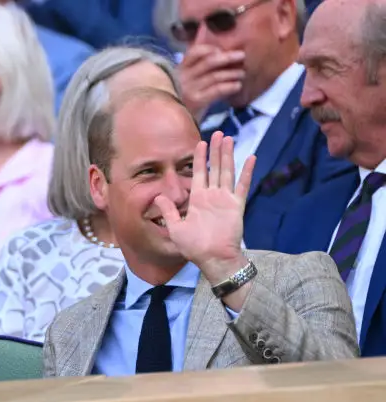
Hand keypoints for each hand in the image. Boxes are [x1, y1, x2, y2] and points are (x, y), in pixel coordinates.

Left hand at [155, 131, 254, 281]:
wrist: (212, 259)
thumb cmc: (193, 247)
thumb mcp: (175, 228)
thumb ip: (169, 211)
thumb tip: (158, 196)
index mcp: (198, 199)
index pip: (198, 173)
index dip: (199, 158)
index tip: (201, 142)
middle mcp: (212, 196)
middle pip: (214, 168)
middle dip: (216, 150)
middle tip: (219, 133)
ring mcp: (226, 199)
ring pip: (227, 172)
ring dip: (228, 155)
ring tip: (229, 139)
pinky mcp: (237, 206)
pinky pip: (243, 186)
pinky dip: (247, 172)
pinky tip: (251, 158)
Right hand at [178, 45, 245, 117]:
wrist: (172, 123)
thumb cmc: (182, 99)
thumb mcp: (185, 81)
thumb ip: (195, 65)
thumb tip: (209, 43)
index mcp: (179, 70)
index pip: (194, 52)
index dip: (210, 48)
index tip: (221, 50)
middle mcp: (183, 78)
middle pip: (209, 62)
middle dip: (228, 57)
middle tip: (241, 55)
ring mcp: (189, 89)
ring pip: (215, 76)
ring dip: (232, 73)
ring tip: (242, 73)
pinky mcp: (197, 101)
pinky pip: (217, 90)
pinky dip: (230, 86)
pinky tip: (237, 86)